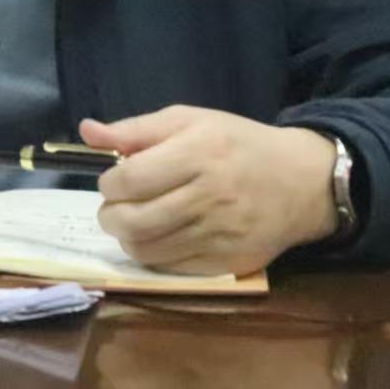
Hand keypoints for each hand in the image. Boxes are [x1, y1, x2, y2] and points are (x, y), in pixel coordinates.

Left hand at [80, 106, 336, 275]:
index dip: (109, 183)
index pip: (130, 179)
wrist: (302, 181)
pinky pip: (172, 268)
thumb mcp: (190, 121)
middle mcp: (209, 195)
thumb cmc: (238, 144)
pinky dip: (155, 255)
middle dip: (110, 216)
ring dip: (128, 238)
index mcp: (198, 152)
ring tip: (134, 222)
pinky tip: (161, 237)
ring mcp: (220, 234)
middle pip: (134, 221)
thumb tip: (87, 131)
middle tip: (115, 207)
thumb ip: (136, 129)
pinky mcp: (229, 263)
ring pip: (148, 250)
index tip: (113, 180)